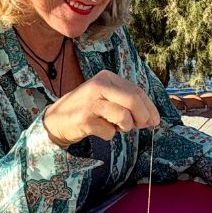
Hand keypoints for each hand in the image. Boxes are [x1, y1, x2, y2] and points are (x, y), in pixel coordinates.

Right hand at [43, 70, 160, 146]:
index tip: (155, 120)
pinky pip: (109, 132)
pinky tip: (99, 129)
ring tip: (116, 126)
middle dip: (142, 116)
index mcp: (106, 77)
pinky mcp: (84, 120)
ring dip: (125, 127)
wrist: (56, 120)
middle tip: (141, 126)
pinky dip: (109, 134)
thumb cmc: (87, 108)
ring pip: (123, 116)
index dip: (149, 107)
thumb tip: (151, 118)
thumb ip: (128, 103)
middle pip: (132, 100)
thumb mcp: (106, 97)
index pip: (136, 90)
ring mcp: (90, 102)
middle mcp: (97, 86)